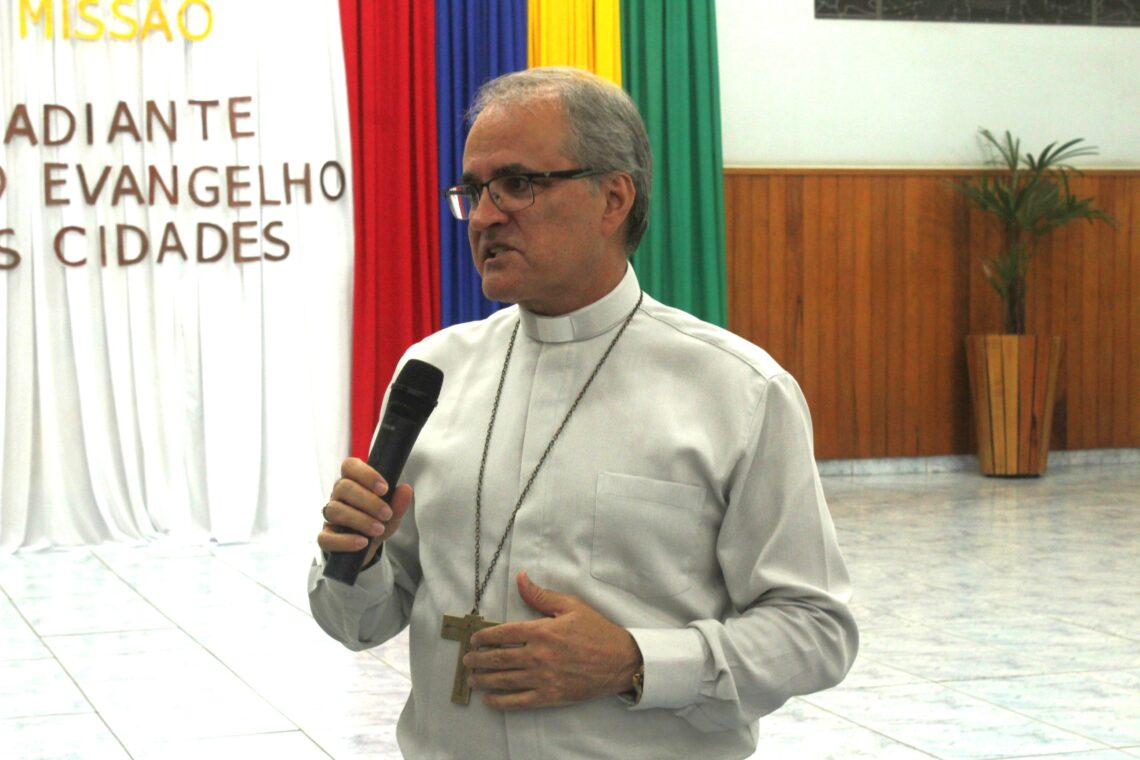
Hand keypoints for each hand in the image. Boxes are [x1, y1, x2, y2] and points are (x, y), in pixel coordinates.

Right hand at [317, 457, 413, 565]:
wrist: (368, 548)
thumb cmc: (378, 522)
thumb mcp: (393, 514)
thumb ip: (399, 502)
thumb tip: (406, 489)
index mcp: (353, 482)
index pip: (350, 466)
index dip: (366, 474)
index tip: (385, 489)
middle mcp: (337, 496)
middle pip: (343, 487)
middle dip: (368, 501)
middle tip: (387, 514)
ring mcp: (329, 516)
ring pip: (335, 510)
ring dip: (360, 520)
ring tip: (379, 529)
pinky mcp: (325, 538)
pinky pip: (326, 538)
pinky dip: (345, 541)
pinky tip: (363, 542)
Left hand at [464, 571, 641, 709]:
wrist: (620, 661)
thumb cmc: (596, 631)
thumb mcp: (570, 606)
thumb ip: (541, 595)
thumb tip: (521, 578)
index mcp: (541, 631)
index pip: (503, 634)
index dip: (484, 637)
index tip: (474, 640)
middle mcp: (538, 655)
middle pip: (498, 658)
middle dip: (478, 660)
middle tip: (467, 660)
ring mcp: (543, 678)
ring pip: (504, 680)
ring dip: (483, 680)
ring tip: (472, 679)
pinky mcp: (550, 696)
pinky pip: (518, 701)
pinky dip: (500, 701)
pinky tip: (489, 699)